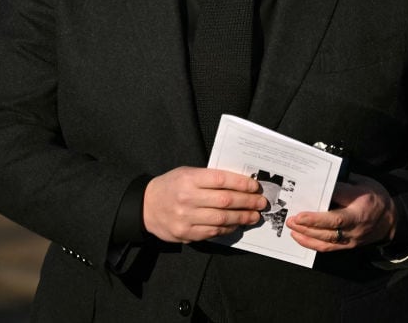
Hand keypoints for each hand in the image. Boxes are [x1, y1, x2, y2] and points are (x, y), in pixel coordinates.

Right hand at [143, 167, 267, 242]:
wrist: (146, 206)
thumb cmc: (171, 186)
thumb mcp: (186, 173)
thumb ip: (209, 178)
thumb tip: (239, 184)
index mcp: (189, 179)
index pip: (221, 180)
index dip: (241, 184)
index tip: (255, 187)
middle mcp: (187, 198)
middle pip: (225, 201)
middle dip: (247, 202)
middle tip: (261, 203)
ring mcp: (186, 218)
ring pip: (222, 219)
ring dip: (242, 218)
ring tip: (254, 216)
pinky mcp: (186, 233)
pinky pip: (213, 232)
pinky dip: (228, 229)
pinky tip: (237, 224)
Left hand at [286, 173, 395, 251]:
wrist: (391, 218)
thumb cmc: (374, 196)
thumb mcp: (362, 183)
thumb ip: (342, 186)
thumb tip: (320, 184)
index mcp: (361, 207)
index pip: (337, 213)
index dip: (317, 215)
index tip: (301, 211)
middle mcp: (357, 226)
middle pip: (329, 228)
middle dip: (308, 225)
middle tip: (291, 219)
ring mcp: (353, 239)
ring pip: (327, 241)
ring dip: (306, 235)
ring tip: (291, 228)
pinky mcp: (349, 246)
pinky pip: (328, 248)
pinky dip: (312, 243)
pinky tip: (300, 237)